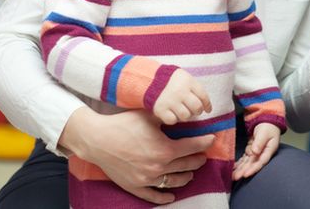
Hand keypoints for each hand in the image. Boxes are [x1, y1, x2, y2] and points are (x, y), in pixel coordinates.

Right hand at [60, 107, 213, 203]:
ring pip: (174, 181)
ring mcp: (147, 179)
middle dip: (198, 159)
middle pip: (187, 165)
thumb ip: (167, 116)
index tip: (211, 138)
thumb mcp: (149, 115)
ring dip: (186, 177)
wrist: (97, 139)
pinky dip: (164, 196)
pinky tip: (172, 195)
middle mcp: (159, 166)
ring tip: (191, 172)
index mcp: (165, 148)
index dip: (204, 142)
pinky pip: (154, 195)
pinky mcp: (135, 186)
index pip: (193, 147)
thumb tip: (181, 112)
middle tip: (202, 155)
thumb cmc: (123, 124)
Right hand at [153, 69, 212, 124]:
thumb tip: (208, 107)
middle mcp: (180, 91)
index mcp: (188, 82)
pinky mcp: (160, 109)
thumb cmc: (173, 81)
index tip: (207, 109)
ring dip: (186, 116)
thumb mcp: (186, 79)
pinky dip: (174, 119)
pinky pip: (172, 120)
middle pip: (196, 108)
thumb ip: (196, 90)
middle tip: (194, 110)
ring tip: (183, 111)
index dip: (207, 105)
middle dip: (197, 111)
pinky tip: (172, 113)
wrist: (151, 79)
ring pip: (186, 116)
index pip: (203, 96)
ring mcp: (170, 101)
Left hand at [232, 123, 280, 180]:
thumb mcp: (264, 133)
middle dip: (244, 171)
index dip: (253, 169)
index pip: (261, 162)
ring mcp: (256, 154)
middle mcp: (262, 154)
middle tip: (235, 177)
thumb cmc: (268, 127)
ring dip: (240, 169)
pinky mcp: (251, 152)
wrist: (267, 122)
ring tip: (232, 176)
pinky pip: (244, 159)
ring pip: (247, 163)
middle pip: (252, 164)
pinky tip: (233, 168)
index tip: (245, 174)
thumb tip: (255, 152)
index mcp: (268, 150)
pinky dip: (239, 163)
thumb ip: (259, 142)